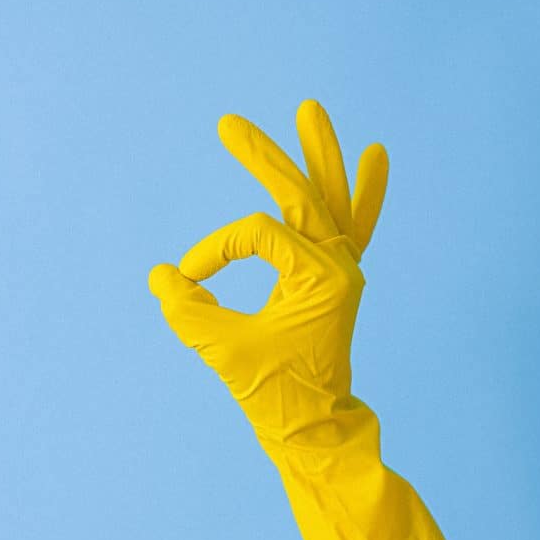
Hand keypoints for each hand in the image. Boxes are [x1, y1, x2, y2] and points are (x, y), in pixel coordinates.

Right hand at [148, 101, 388, 447]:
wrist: (313, 429)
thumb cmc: (272, 394)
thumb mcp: (222, 351)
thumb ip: (188, 310)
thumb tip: (164, 275)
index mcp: (321, 277)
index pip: (258, 235)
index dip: (215, 251)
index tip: (189, 280)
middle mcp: (339, 265)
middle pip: (300, 195)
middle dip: (265, 157)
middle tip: (229, 122)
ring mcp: (343, 269)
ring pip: (332, 199)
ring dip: (321, 156)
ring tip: (311, 110)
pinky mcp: (338, 278)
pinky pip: (354, 225)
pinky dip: (364, 193)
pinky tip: (376, 157)